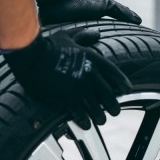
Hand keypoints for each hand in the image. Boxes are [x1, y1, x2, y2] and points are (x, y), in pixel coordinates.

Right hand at [2, 28, 131, 129]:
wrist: (32, 57)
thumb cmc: (47, 45)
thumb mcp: (68, 35)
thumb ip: (83, 35)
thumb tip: (96, 34)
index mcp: (94, 59)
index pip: (115, 74)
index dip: (122, 84)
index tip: (126, 90)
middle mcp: (91, 75)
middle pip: (109, 95)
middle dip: (113, 106)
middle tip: (115, 112)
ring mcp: (80, 89)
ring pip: (97, 108)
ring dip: (100, 117)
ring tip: (101, 120)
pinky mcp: (68, 99)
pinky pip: (81, 114)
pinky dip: (85, 121)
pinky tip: (86, 125)